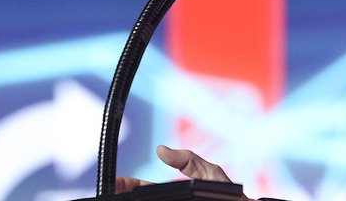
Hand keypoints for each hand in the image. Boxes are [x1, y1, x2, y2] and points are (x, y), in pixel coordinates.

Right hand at [115, 145, 242, 197]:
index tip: (115, 183)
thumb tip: (161, 150)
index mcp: (172, 194)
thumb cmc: (230, 197)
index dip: (127, 187)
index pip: (141, 190)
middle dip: (126, 198)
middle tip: (116, 195)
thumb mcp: (210, 175)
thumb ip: (189, 161)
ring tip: (124, 200)